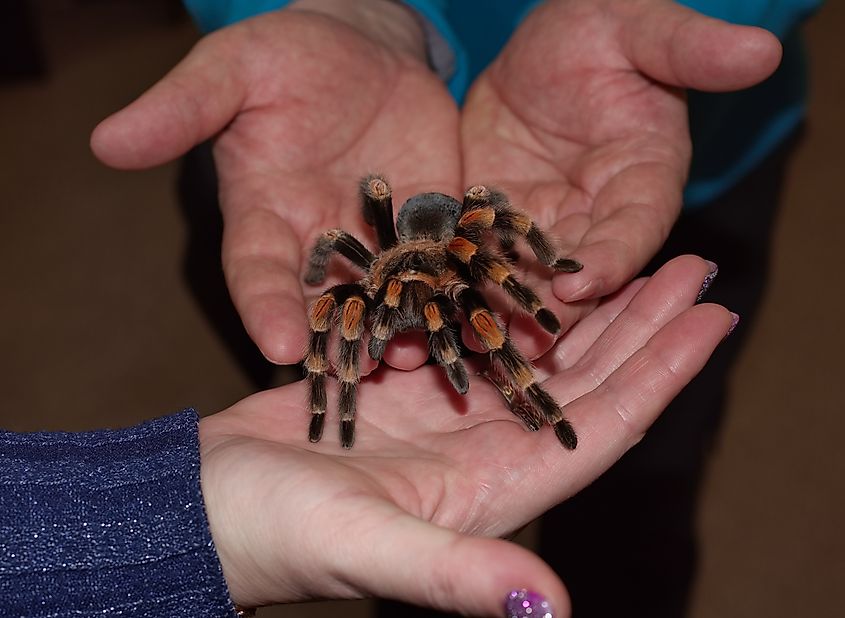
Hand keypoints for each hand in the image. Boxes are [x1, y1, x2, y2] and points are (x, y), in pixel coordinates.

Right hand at [90, 1, 459, 369]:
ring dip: (402, 329)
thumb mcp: (234, 72)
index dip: (266, 309)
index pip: (258, 273)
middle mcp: (320, 245)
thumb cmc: (287, 58)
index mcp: (265, 217)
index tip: (278, 343)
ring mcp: (379, 242)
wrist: (366, 52)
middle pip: (325, 306)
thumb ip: (183, 108)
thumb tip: (105, 141)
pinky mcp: (429, 228)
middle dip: (340, 342)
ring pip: (387, 299)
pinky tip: (469, 314)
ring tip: (419, 356)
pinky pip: (441, 267)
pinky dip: (453, 291)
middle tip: (357, 376)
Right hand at [198, 255, 733, 614]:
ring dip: (586, 305)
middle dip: (643, 323)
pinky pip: (477, 330)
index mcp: (497, 487)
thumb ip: (455, 574)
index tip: (715, 316)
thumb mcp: (366, 548)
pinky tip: (532, 263)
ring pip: (538, 348)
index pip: (606, 424)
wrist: (207, 503)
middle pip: (587, 378)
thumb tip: (550, 611)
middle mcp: (487, 449)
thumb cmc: (276, 533)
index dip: (664, 372)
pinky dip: (510, 296)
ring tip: (628, 255)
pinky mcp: (409, 382)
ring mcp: (450, 413)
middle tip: (692, 263)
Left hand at [460, 0, 780, 358]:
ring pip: (527, 276)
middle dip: (549, 306)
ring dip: (502, 305)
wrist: (540, 49)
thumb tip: (761, 49)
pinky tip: (436, 299)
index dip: (611, 258)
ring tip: (471, 333)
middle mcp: (597, 217)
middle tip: (516, 337)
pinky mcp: (497, 222)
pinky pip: (480, 256)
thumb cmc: (599, 32)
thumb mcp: (640, 30)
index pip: (635, 229)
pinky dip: (462, 278)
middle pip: (578, 272)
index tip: (580, 281)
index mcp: (645, 181)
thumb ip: (689, 47)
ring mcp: (543, 226)